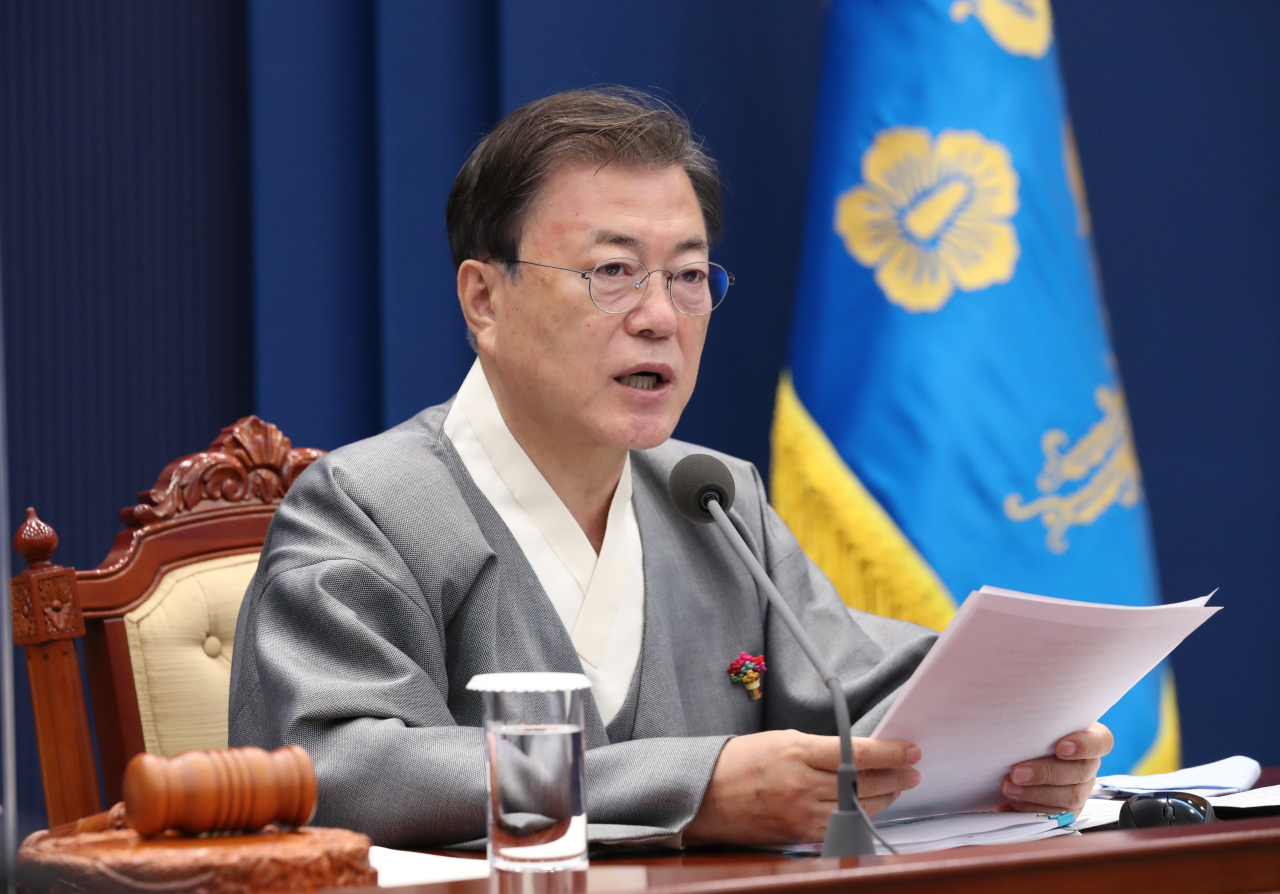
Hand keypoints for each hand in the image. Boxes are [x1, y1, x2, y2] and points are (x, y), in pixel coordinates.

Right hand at [684, 730, 921, 844]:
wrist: (705, 795)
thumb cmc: (741, 761)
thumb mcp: (781, 740)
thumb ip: (819, 748)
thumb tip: (858, 754)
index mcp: (796, 751)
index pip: (855, 752)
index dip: (889, 752)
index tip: (909, 750)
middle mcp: (801, 784)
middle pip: (863, 782)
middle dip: (895, 776)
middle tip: (912, 770)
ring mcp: (800, 813)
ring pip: (857, 808)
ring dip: (883, 798)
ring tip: (896, 788)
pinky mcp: (798, 835)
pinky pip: (840, 829)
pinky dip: (859, 818)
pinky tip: (869, 810)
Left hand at [1000, 722, 1113, 814]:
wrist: (1018, 759)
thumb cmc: (1029, 735)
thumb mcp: (1034, 724)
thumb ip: (1034, 723)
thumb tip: (1012, 717)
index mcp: (1089, 738)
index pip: (1101, 741)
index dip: (1084, 745)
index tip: (1060, 748)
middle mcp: (1089, 764)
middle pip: (1081, 772)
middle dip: (1046, 773)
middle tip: (1017, 773)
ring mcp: (1082, 789)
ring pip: (1071, 796)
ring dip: (1036, 794)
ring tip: (1009, 787)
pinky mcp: (1069, 810)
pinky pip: (1059, 815)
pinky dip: (1033, 809)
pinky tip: (1015, 802)